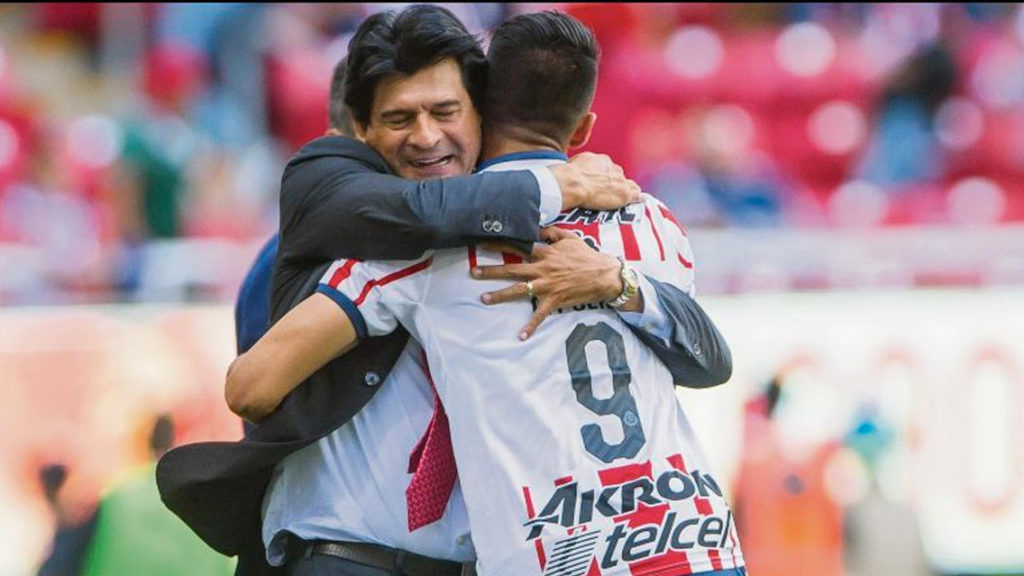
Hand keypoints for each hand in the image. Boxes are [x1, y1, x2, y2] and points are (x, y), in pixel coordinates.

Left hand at [471, 227, 622, 339]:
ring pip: (519, 291)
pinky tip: (520, 336)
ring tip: (483, 298)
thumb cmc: (588, 256)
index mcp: (545, 254)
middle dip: (491, 271)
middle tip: (473, 272)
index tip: (483, 242)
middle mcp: (542, 270)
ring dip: (500, 295)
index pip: (518, 246)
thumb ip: (552, 232)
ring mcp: (547, 286)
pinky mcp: (554, 301)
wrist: (604, 276)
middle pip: (512, 269)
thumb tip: (538, 228)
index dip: (500, 244)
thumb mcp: (571, 238)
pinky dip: (530, 327)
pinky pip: (540, 316)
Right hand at [550, 153, 640, 210]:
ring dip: (627, 192)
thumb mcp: (573, 164)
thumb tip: (573, 169)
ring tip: (622, 201)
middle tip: (606, 195)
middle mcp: (613, 169)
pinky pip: (637, 195)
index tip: (599, 185)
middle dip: (615, 185)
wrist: (572, 184)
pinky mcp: (624, 194)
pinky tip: (637, 204)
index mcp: (602, 161)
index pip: (608, 169)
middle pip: (619, 177)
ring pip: (630, 186)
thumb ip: (580, 166)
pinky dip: (637, 199)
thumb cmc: (567, 176)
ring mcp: (620, 181)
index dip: (604, 178)